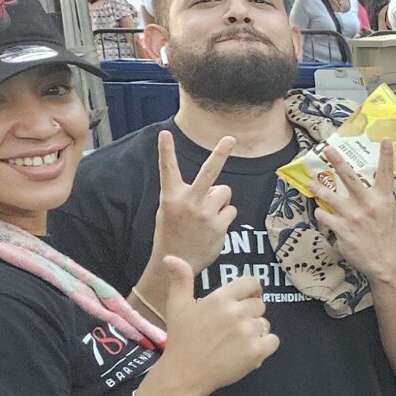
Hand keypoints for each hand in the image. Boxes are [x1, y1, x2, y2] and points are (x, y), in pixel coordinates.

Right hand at [150, 132, 236, 277]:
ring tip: (206, 216)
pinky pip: (231, 211)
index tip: (165, 133)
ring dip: (220, 201)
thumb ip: (190, 196)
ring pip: (225, 192)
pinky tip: (212, 228)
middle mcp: (189, 203)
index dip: (166, 151)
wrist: (176, 262)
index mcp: (171, 197)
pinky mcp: (219, 226)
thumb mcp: (169, 210)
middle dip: (220, 153)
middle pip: (209, 172)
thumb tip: (218, 190)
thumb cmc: (173, 232)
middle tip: (230, 138)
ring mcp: (205, 214)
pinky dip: (224, 217)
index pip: (168, 170)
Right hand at [151, 255, 279, 395]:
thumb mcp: (177, 306)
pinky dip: (264, 346)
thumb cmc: (181, 339)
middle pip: (259, 305)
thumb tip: (170, 257)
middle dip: (249, 315)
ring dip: (255, 332)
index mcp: (220, 299)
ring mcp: (248, 332)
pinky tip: (246, 351)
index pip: (251, 283)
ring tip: (235, 342)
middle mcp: (236, 312)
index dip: (251, 291)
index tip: (245, 300)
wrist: (185, 374)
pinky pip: (273, 341)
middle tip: (231, 329)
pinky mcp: (256, 351)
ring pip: (265, 324)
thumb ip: (180, 280)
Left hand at [305, 136, 395, 278]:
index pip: (387, 173)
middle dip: (337, 160)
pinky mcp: (341, 228)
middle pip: (350, 177)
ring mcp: (353, 216)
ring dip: (317, 188)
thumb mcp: (388, 213)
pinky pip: (324, 215)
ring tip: (312, 183)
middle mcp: (368, 204)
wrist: (383, 262)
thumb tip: (368, 184)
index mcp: (383, 199)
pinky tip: (324, 215)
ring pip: (328, 195)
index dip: (387, 155)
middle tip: (327, 149)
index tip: (386, 140)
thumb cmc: (385, 236)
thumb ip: (377, 198)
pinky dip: (322, 214)